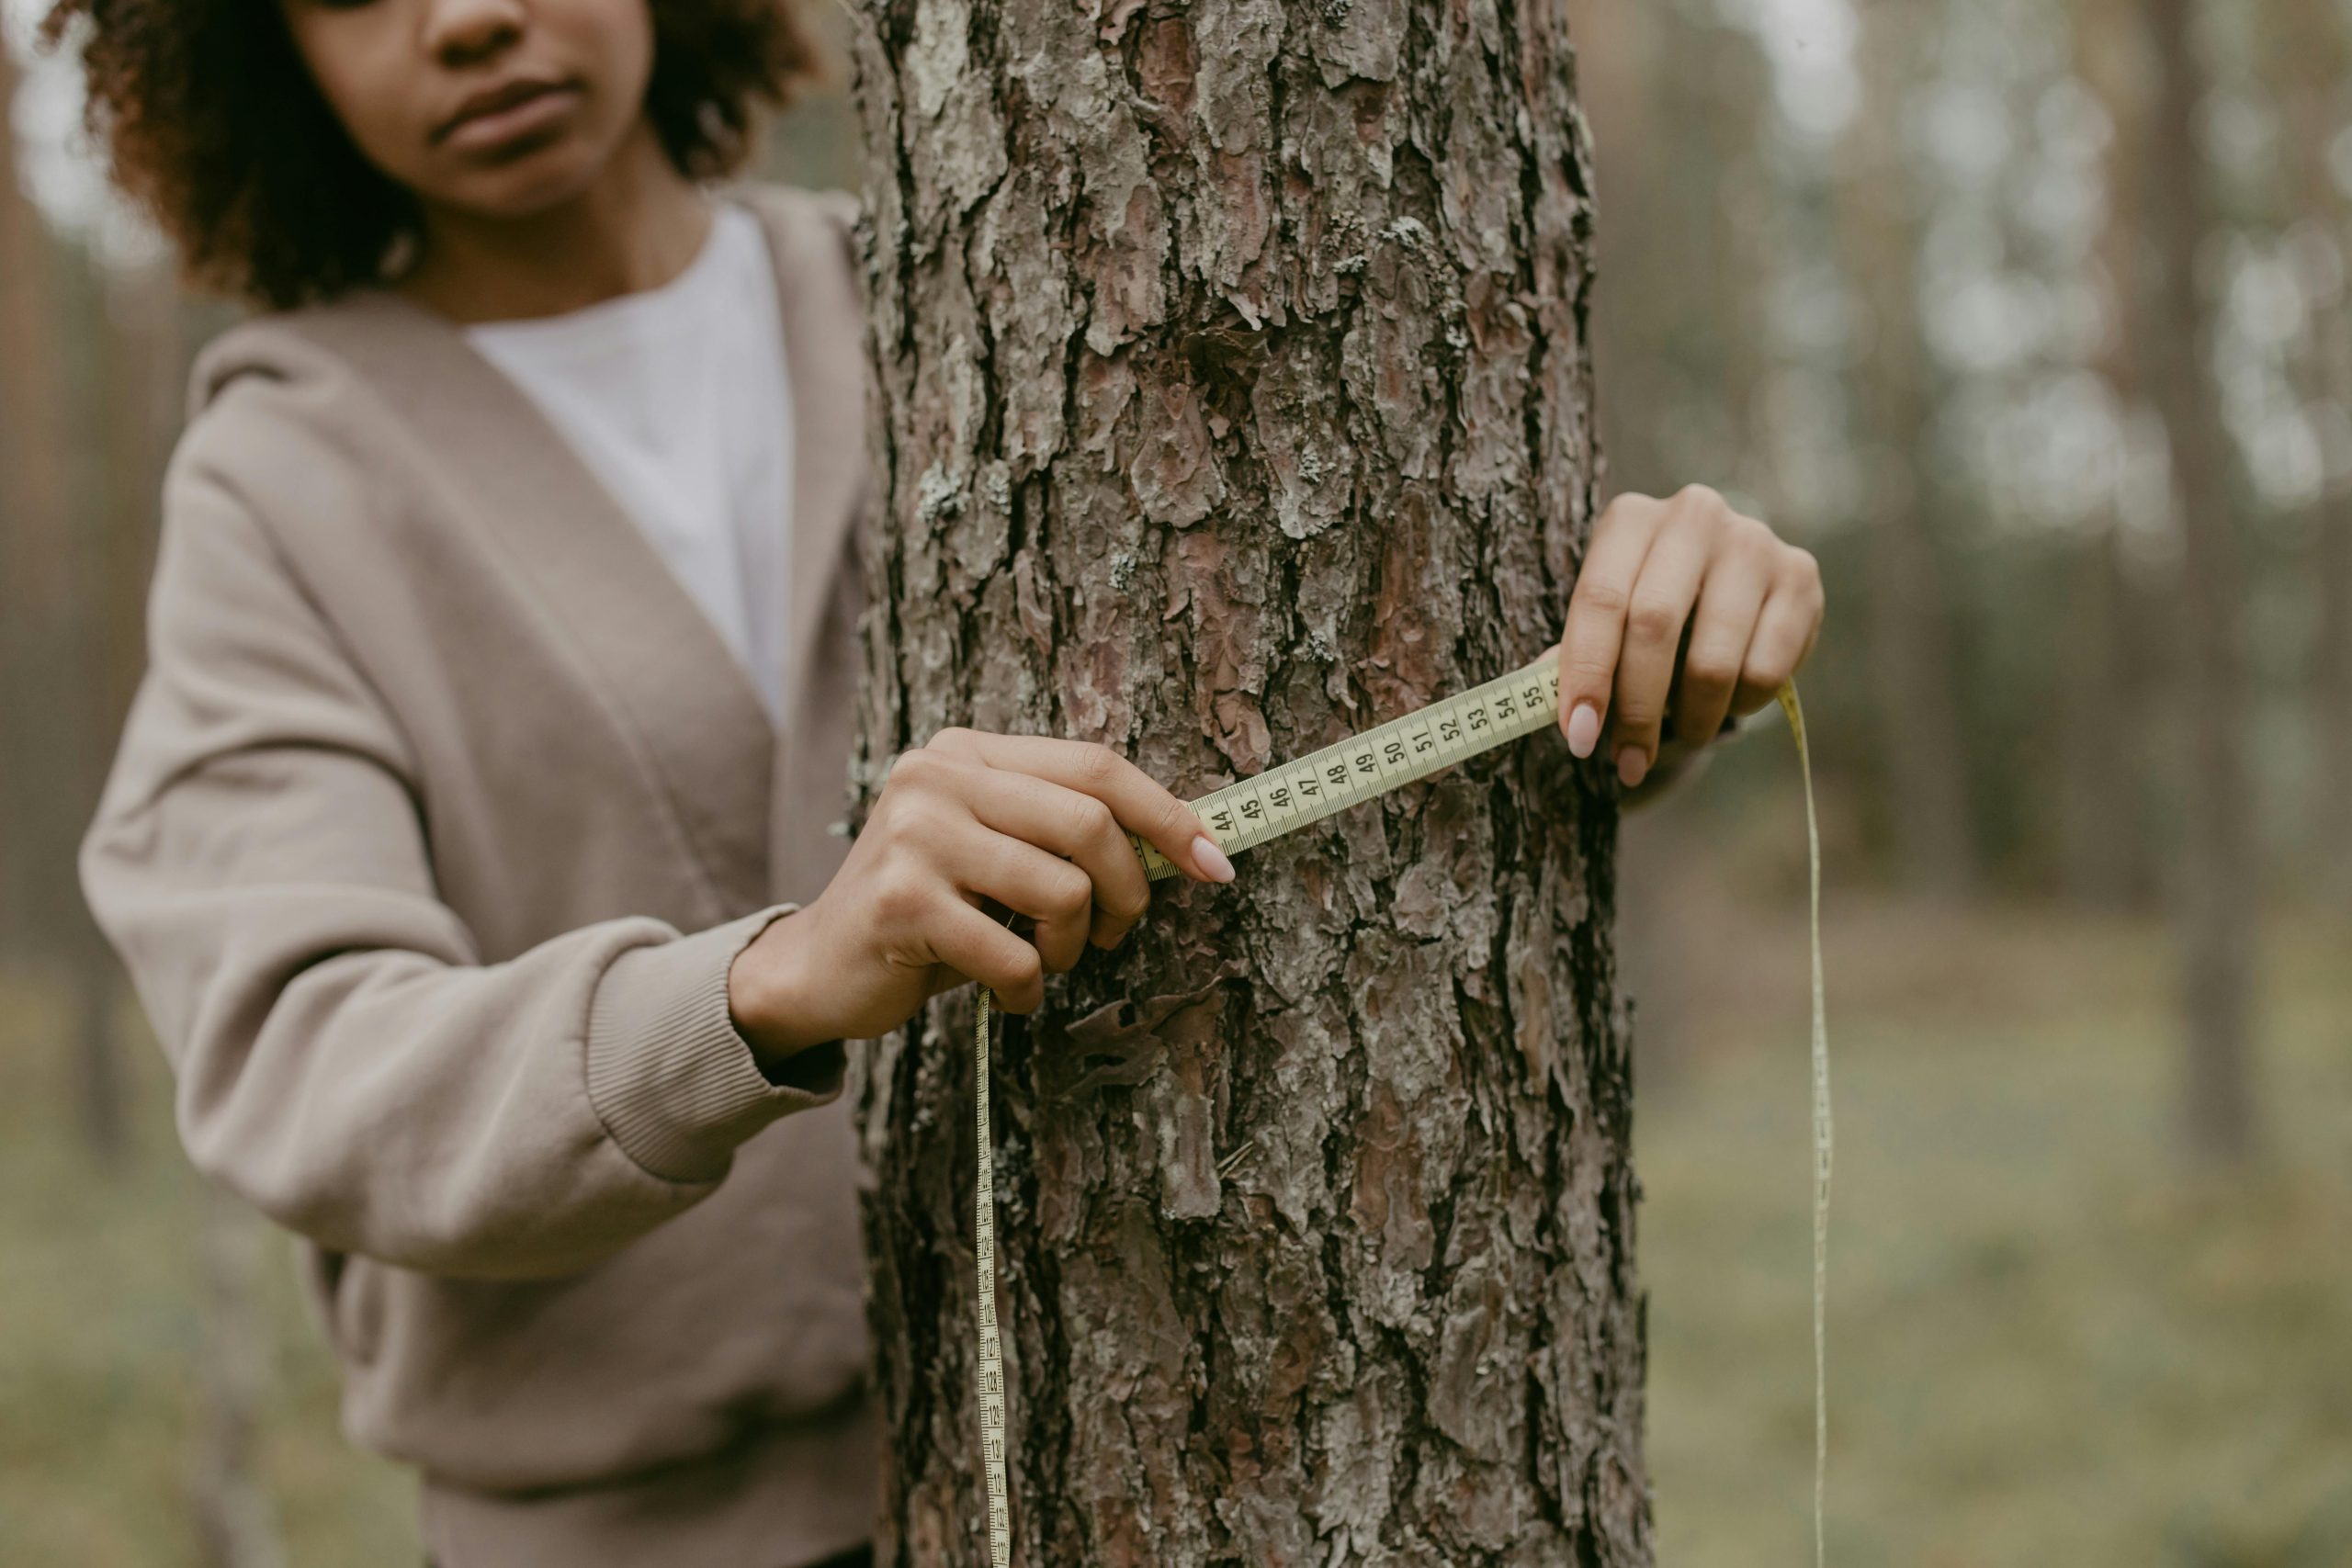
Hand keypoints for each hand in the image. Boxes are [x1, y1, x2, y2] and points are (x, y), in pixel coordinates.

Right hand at [728, 730, 1234, 1062]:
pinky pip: (1015, 955)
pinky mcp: (901, 901)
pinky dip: (1028, 990)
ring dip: (1071, 947)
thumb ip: (1063, 833)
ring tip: (1042, 961)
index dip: (1168, 815)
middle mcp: (938, 777)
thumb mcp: (995, 853)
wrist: (818, 968)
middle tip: (1109, 934)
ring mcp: (915, 835)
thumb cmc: (930, 914)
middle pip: (1091, 822)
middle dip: (1126, 891)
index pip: (1096, 765)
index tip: (1215, 863)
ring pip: (1062, 890)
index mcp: (970, 753)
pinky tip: (1006, 993)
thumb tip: (1186, 845)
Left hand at [1552, 485, 1824, 786]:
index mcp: (1630, 519)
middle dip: (1636, 709)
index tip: (1579, 736)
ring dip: (1692, 719)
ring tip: (1683, 732)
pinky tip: (1729, 701)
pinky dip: (1742, 705)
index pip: (1600, 601)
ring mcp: (1753, 542)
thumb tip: (1549, 708)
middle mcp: (1693, 515)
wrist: (1730, 579)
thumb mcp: (1608, 618)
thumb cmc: (1651, 604)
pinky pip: (1766, 671)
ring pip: (1713, 660)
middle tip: (1628, 761)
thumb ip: (1578, 656)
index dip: (1586, 675)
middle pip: (1654, 626)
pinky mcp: (1800, 576)